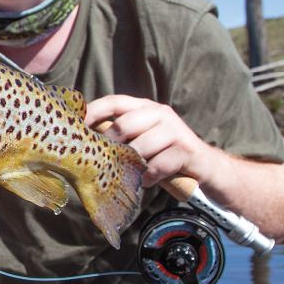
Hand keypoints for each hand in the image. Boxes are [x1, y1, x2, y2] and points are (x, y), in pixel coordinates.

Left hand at [85, 95, 212, 187]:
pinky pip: (158, 165)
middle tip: (102, 161)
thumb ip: (122, 137)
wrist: (207, 167)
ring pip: (140, 147)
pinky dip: (148, 176)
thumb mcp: (142, 140)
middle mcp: (159, 113)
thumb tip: (84, 145)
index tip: (76, 126)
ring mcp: (175, 130)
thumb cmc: (164, 155)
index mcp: (145, 107)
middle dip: (110, 145)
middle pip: (125, 124)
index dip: (93, 112)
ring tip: (127, 174)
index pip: (114, 102)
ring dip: (130, 164)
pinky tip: (145, 181)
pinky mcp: (187, 150)